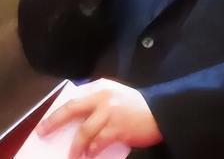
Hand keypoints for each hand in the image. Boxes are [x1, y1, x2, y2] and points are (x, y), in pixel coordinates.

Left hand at [37, 79, 162, 158]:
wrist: (162, 112)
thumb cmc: (140, 107)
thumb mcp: (119, 98)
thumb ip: (100, 104)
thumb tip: (78, 121)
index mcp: (103, 89)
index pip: (74, 100)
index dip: (58, 112)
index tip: (46, 123)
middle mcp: (104, 98)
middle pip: (72, 110)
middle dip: (54, 122)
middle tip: (42, 133)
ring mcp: (110, 113)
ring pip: (84, 131)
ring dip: (75, 146)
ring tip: (72, 156)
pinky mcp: (118, 128)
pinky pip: (98, 143)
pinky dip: (91, 151)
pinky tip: (89, 155)